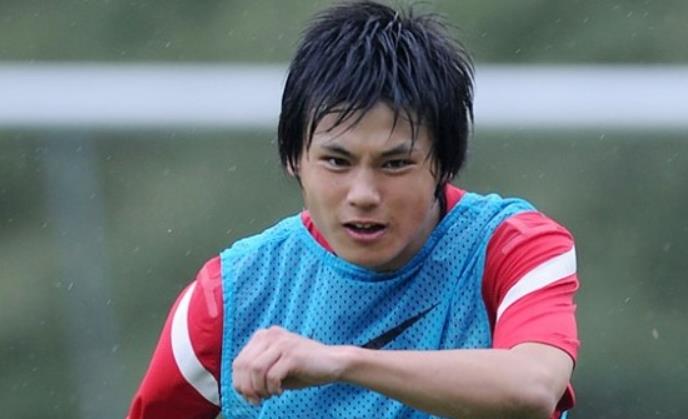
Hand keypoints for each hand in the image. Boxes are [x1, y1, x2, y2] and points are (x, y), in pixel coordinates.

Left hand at [232, 326, 350, 404]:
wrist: (334, 363)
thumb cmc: (304, 368)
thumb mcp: (275, 366)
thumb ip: (257, 372)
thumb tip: (239, 388)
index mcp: (264, 335)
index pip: (238, 361)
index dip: (239, 383)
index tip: (249, 397)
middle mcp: (271, 335)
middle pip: (244, 365)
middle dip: (247, 388)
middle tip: (257, 400)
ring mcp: (282, 343)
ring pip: (255, 370)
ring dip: (259, 389)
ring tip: (269, 396)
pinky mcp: (292, 354)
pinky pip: (272, 376)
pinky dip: (273, 389)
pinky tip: (280, 392)